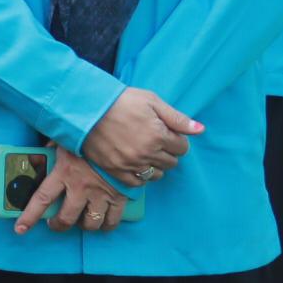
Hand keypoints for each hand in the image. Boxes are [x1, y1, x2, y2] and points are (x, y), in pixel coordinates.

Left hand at [16, 146, 127, 235]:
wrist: (120, 140)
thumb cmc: (89, 139)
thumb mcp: (64, 141)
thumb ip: (50, 151)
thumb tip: (36, 158)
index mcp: (63, 172)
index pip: (42, 199)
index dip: (30, 216)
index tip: (20, 229)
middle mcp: (81, 187)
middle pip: (66, 218)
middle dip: (59, 225)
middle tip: (56, 223)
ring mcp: (100, 195)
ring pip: (90, 223)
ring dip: (83, 225)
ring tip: (80, 220)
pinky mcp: (119, 198)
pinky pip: (111, 221)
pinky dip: (106, 225)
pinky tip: (102, 222)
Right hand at [82, 86, 197, 181]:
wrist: (82, 107)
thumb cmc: (118, 100)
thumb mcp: (150, 100)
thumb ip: (177, 117)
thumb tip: (200, 130)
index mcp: (158, 135)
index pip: (183, 147)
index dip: (176, 138)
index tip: (164, 131)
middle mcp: (147, 153)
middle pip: (171, 162)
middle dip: (166, 151)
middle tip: (153, 139)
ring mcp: (130, 164)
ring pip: (157, 174)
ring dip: (155, 164)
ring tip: (143, 150)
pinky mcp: (115, 170)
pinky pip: (137, 183)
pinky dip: (140, 175)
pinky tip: (135, 163)